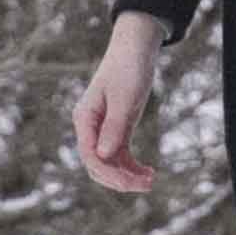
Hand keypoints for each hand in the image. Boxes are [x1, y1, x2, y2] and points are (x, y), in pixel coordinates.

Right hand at [73, 13, 169, 189]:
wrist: (135, 50)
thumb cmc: (128, 69)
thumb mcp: (125, 97)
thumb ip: (114, 126)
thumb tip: (103, 156)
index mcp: (84, 118)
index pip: (89, 154)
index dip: (108, 173)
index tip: (129, 182)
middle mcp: (89, 127)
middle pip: (97, 165)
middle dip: (119, 179)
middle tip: (146, 185)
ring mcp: (101, 130)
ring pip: (109, 164)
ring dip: (127, 176)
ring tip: (150, 181)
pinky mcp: (116, 130)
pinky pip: (120, 157)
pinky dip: (132, 167)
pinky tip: (148, 172)